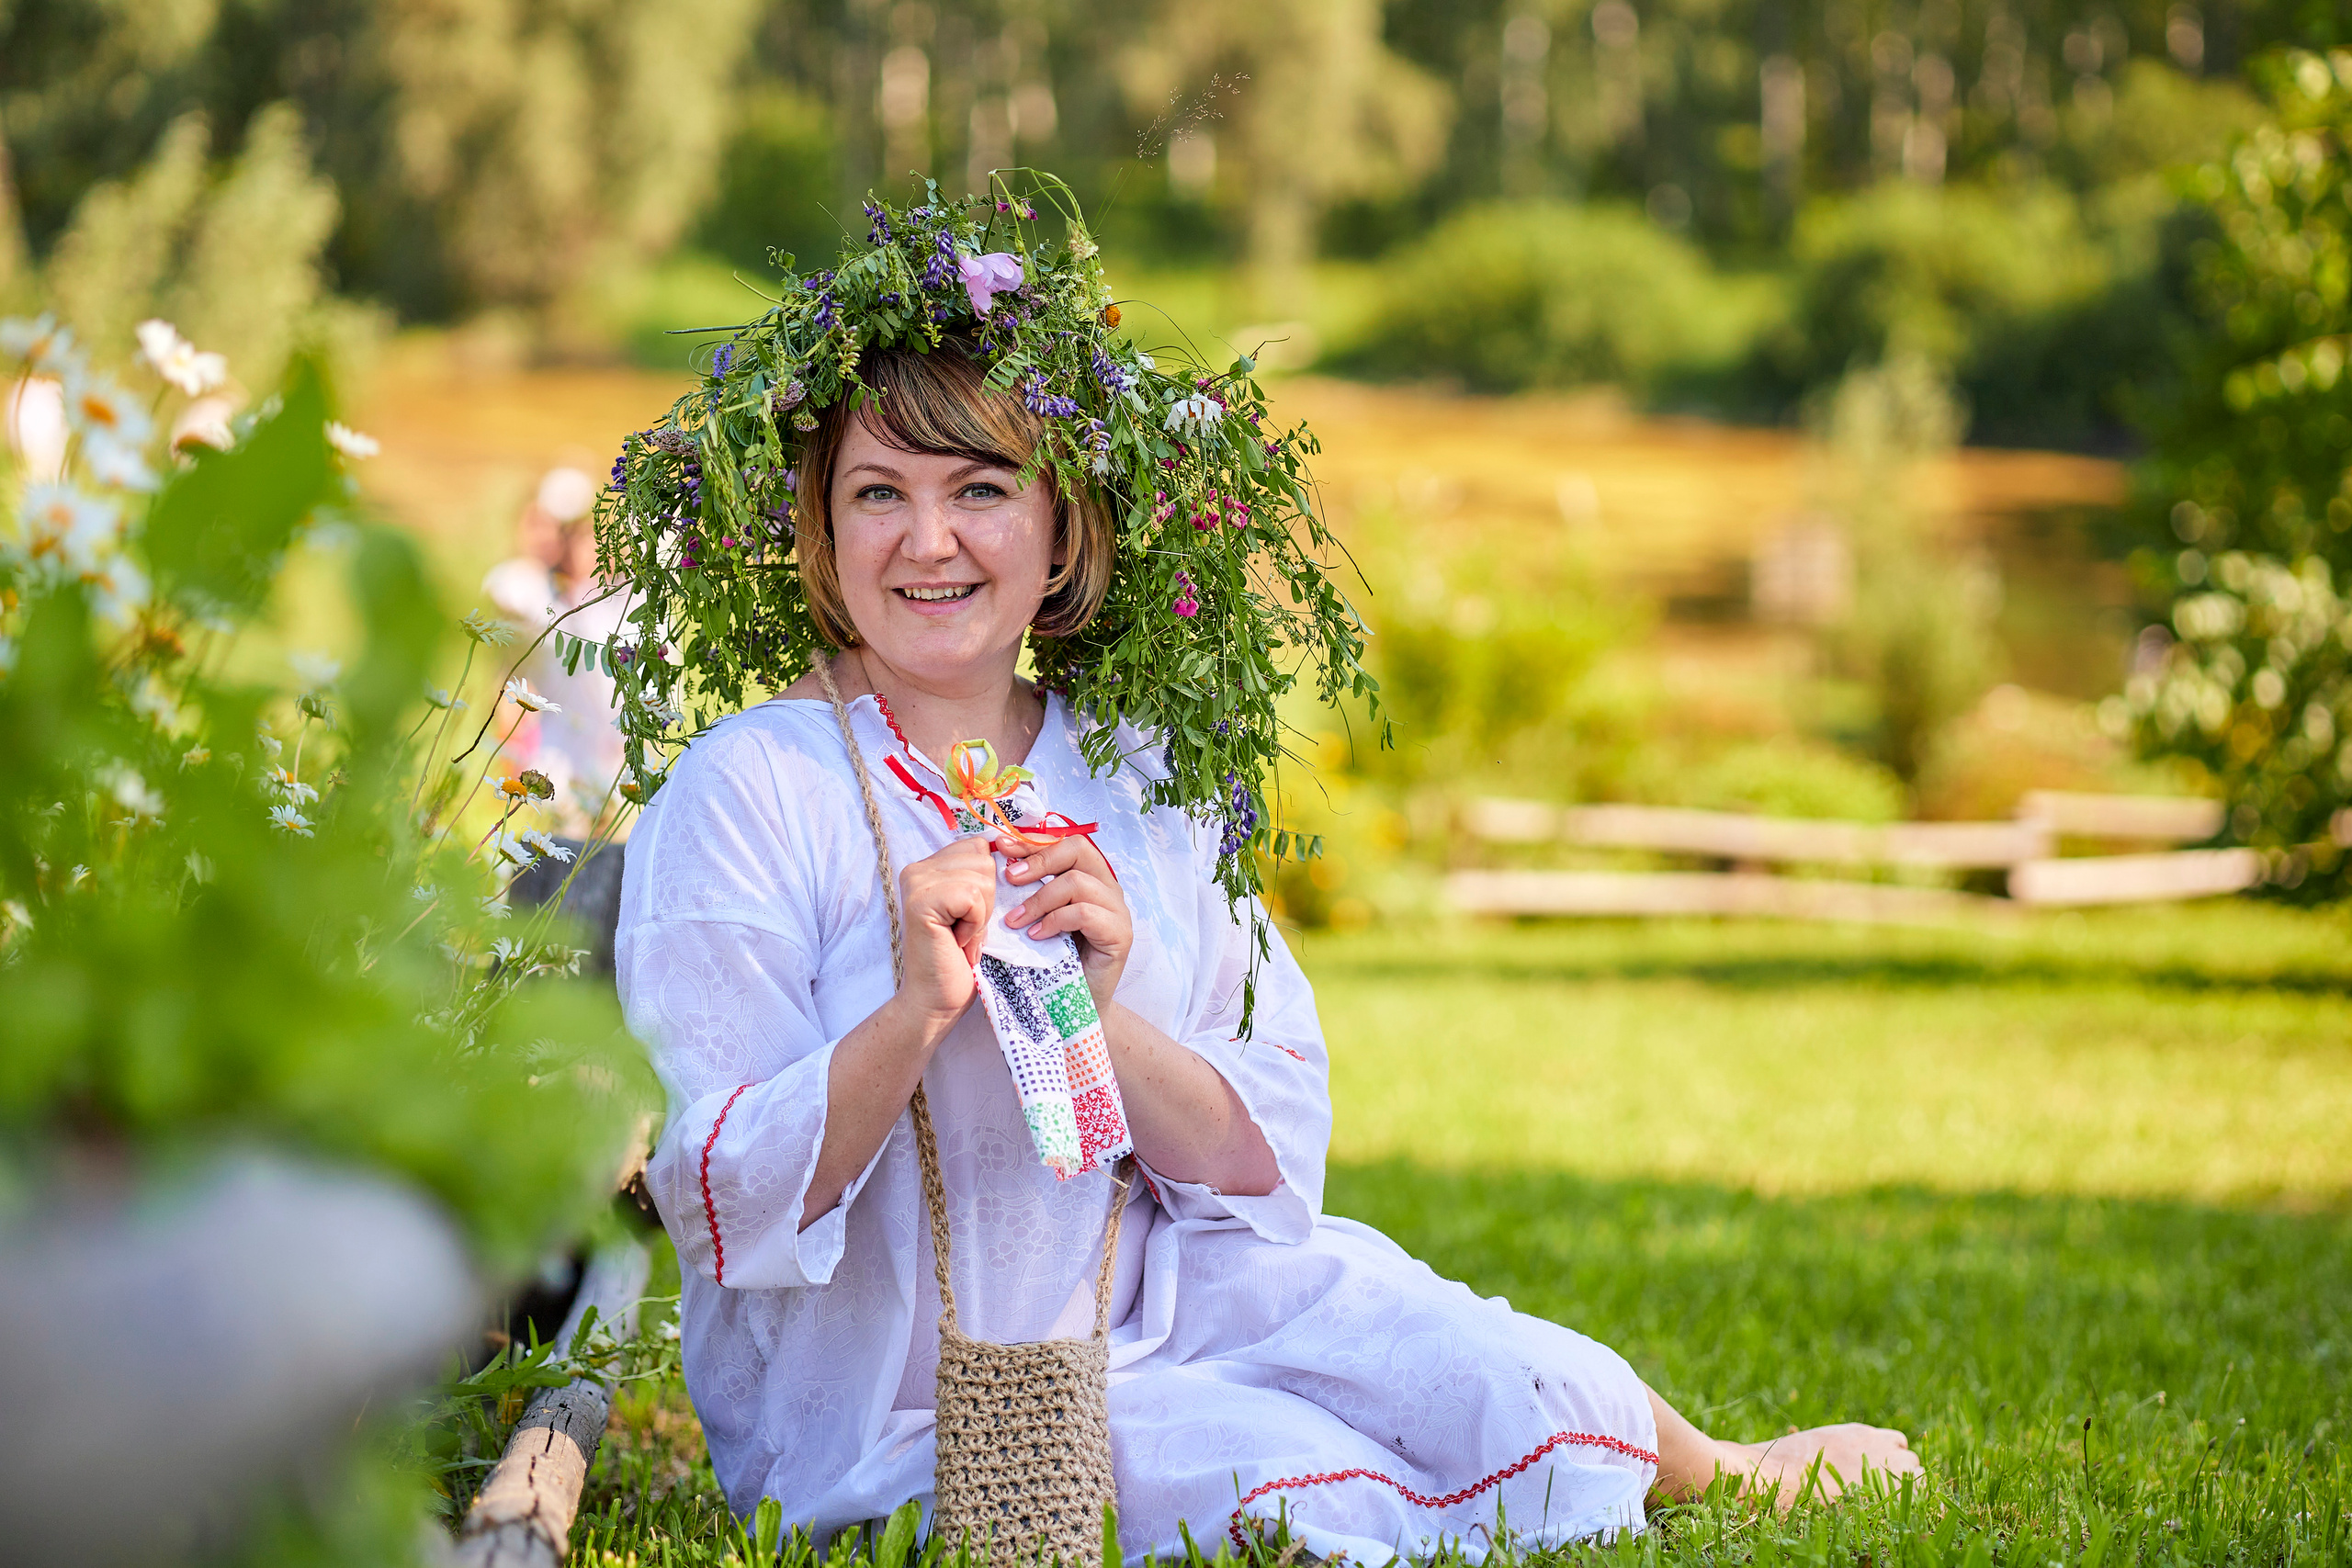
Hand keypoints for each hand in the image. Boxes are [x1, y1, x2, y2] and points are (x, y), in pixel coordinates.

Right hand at [893, 836, 996, 1036]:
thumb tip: (1008, 846)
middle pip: (984, 859)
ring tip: (960, 935)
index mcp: (928, 866)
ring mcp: (916, 883)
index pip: (979, 846)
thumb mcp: (975, 908)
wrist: (937, 1000)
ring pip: (982, 878)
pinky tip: (956, 941)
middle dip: (986, 900)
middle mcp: (916, 868)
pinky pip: (973, 897)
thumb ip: (980, 876)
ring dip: (981, 914)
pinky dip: (974, 924)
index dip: (988, 884)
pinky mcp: (921, 901)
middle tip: (964, 929)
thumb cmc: (960, 959)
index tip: (969, 916)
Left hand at [1000, 834, 1130, 1007]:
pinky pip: (1085, 913)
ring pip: (1077, 882)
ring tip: (1014, 921)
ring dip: (1039, 899)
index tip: (1000, 847)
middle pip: (1078, 849)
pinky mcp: (1120, 934)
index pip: (1063, 843)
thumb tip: (996, 864)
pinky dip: (1055, 921)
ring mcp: (1117, 911)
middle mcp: (1107, 888)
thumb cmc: (1052, 963)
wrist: (1075, 1008)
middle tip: (1008, 878)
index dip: (1032, 842)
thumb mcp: (1036, 919)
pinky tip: (1036, 936)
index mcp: (1089, 877)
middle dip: (1038, 860)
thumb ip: (1027, 892)